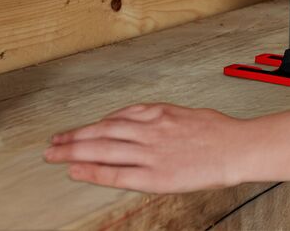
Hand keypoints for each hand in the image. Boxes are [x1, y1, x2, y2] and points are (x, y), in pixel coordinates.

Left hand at [44, 103, 250, 192]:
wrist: (237, 147)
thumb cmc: (219, 132)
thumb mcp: (186, 114)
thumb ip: (160, 117)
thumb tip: (139, 121)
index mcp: (158, 113)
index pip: (114, 118)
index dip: (90, 125)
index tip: (74, 131)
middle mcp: (149, 130)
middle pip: (101, 132)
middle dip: (73, 138)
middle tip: (52, 144)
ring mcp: (150, 153)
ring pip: (102, 149)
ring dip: (74, 152)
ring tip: (54, 156)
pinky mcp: (155, 175)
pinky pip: (116, 173)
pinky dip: (93, 172)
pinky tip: (77, 171)